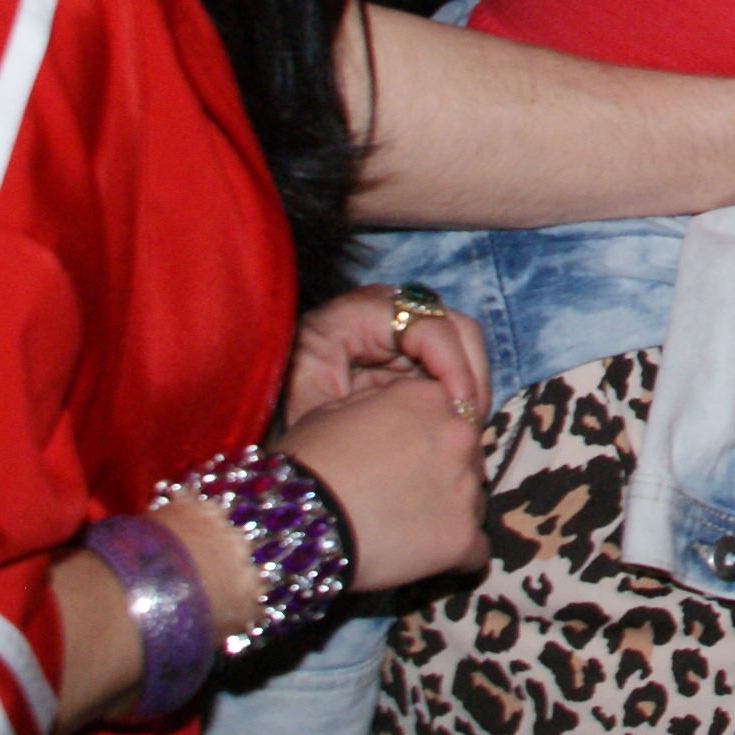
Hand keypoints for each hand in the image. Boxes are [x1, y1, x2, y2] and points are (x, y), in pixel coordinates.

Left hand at [279, 284, 488, 428]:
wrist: (264, 420)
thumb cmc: (283, 409)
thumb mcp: (318, 406)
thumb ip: (375, 402)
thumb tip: (444, 406)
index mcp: (355, 314)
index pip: (428, 323)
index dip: (453, 364)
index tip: (459, 407)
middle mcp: (384, 309)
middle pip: (455, 326)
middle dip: (469, 374)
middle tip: (470, 420)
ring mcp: (401, 329)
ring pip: (461, 344)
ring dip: (469, 384)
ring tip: (466, 426)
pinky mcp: (409, 353)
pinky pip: (449, 365)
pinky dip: (457, 393)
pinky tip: (455, 423)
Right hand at [279, 368, 489, 593]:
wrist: (297, 523)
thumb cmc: (307, 462)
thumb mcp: (334, 410)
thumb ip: (382, 402)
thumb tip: (398, 409)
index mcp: (430, 398)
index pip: (448, 412)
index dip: (425, 436)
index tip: (403, 455)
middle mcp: (459, 435)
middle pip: (468, 454)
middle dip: (444, 471)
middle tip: (406, 494)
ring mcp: (466, 488)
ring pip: (475, 500)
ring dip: (451, 511)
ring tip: (410, 528)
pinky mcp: (463, 537)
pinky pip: (476, 550)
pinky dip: (457, 555)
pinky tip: (428, 558)